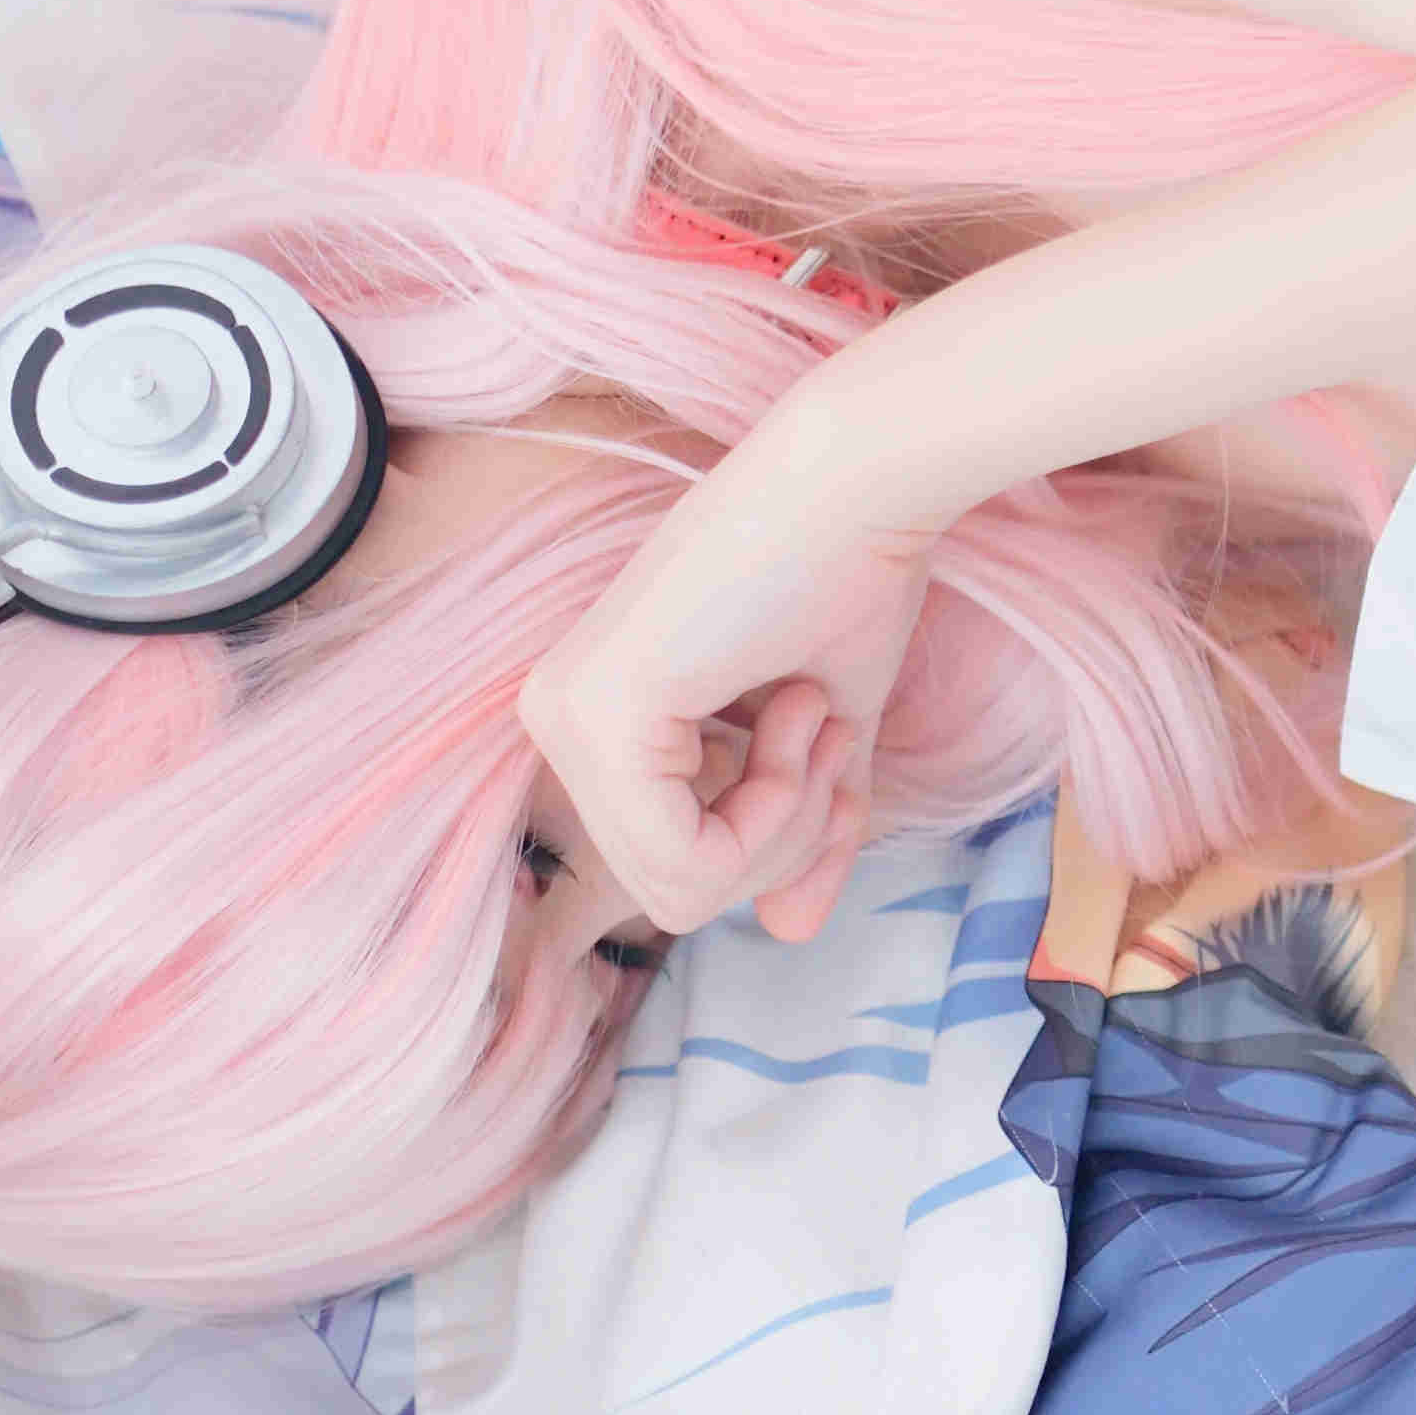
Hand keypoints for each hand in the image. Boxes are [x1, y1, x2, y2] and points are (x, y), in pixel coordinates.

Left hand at [520, 440, 941, 943]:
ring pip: (681, 890)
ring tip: (808, 706)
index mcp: (592, 719)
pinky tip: (794, 709)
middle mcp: (555, 720)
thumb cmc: (846, 577)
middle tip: (822, 724)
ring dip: (785, 817)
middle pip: (674, 893)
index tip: (821, 731)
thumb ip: (803, 831)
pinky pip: (687, 863)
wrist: (859, 482)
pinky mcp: (600, 717)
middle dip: (782, 833)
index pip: (673, 868)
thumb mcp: (826, 738)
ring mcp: (567, 719)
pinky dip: (773, 812)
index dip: (776, 834)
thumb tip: (789, 932)